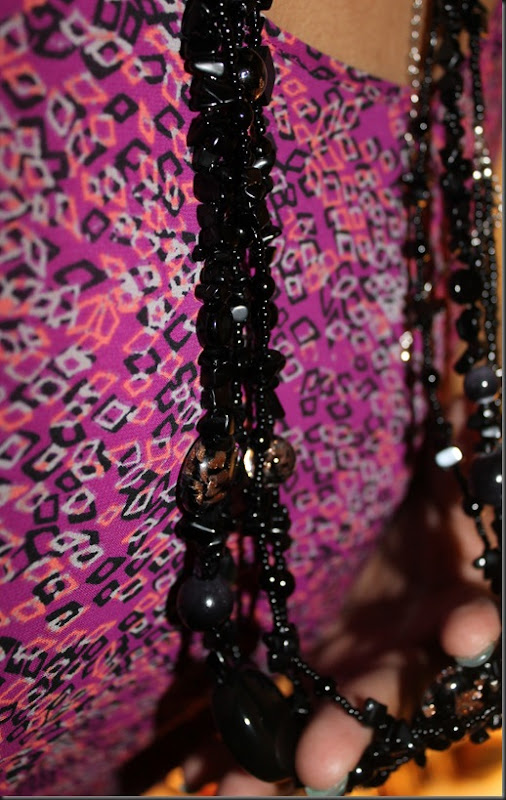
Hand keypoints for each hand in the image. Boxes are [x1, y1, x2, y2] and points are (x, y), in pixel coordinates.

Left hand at [196, 449, 499, 795]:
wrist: (388, 510)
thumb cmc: (421, 493)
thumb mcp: (438, 475)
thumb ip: (454, 456)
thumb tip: (462, 409)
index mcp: (447, 600)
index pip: (466, 620)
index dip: (469, 627)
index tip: (465, 631)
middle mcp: (403, 644)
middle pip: (386, 694)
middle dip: (351, 727)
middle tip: (315, 766)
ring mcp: (353, 661)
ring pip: (319, 717)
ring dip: (278, 756)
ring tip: (232, 797)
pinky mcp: (309, 661)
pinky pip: (270, 700)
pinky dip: (234, 736)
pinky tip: (194, 772)